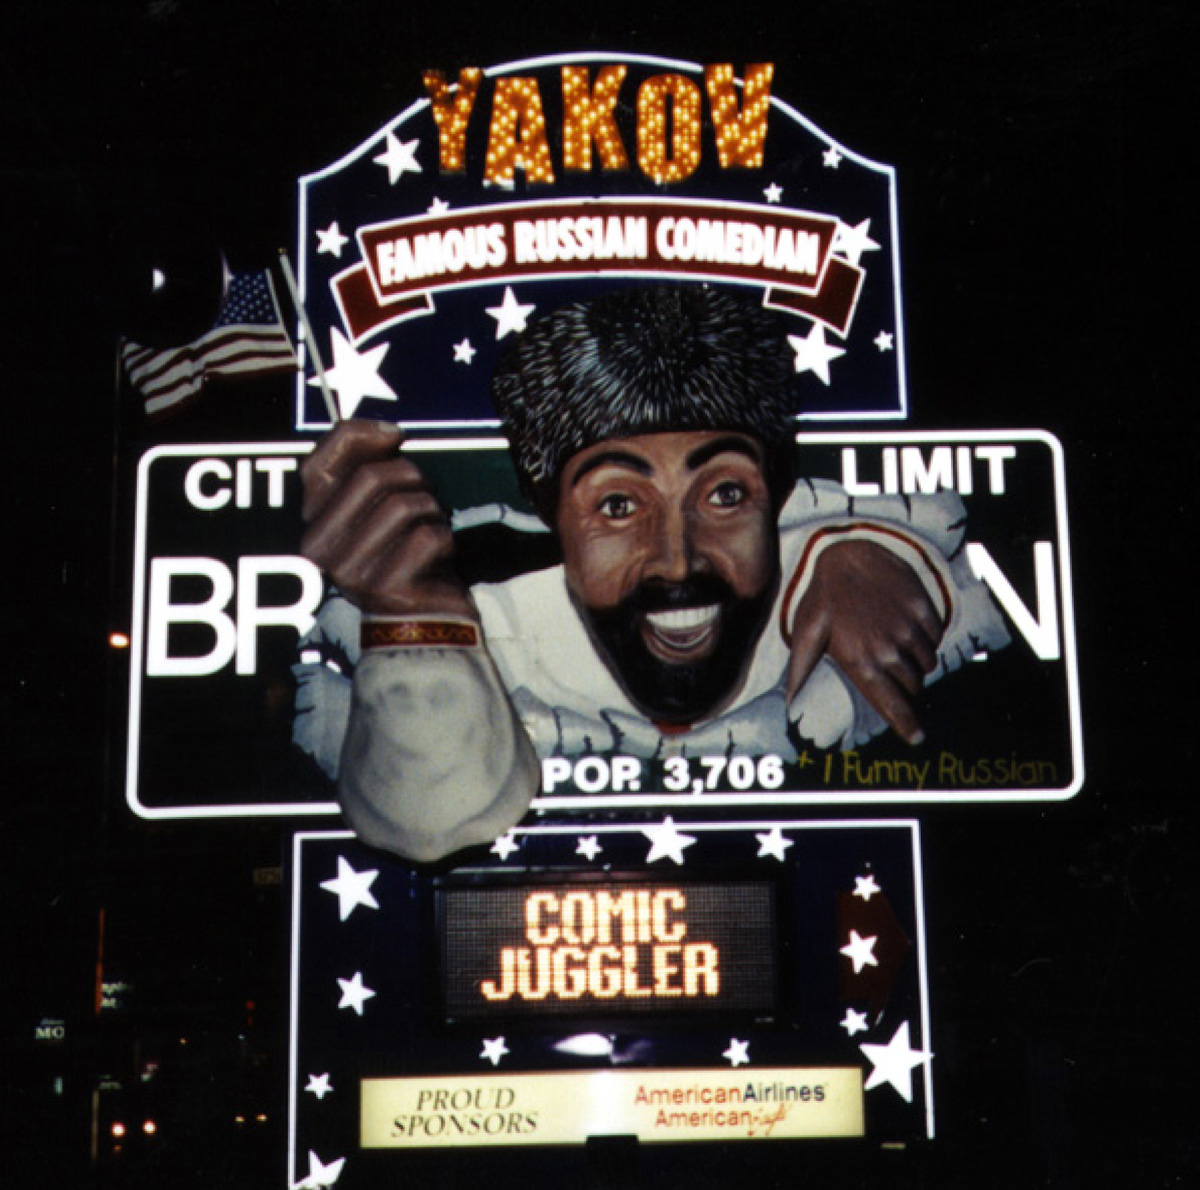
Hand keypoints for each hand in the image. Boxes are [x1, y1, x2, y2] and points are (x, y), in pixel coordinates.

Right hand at [300, 419, 475, 618]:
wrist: (428, 620)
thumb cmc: (407, 555)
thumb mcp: (383, 506)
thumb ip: (370, 465)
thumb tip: (387, 433)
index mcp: (313, 525)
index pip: (316, 464)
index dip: (358, 436)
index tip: (395, 436)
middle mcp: (320, 550)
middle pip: (371, 477)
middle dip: (413, 477)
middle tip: (427, 497)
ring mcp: (350, 572)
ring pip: (403, 505)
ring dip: (432, 511)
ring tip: (432, 528)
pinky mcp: (384, 588)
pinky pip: (426, 537)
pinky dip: (445, 539)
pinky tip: (441, 556)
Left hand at [785, 539, 944, 744]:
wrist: (847, 553)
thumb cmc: (823, 599)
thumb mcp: (806, 634)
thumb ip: (800, 671)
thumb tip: (788, 705)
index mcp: (860, 661)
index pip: (892, 705)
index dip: (907, 725)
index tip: (917, 738)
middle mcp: (887, 649)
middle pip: (913, 686)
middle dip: (906, 685)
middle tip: (891, 671)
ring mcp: (907, 628)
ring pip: (928, 663)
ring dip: (917, 662)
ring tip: (897, 645)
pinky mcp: (923, 608)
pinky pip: (937, 636)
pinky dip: (928, 638)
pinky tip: (908, 627)